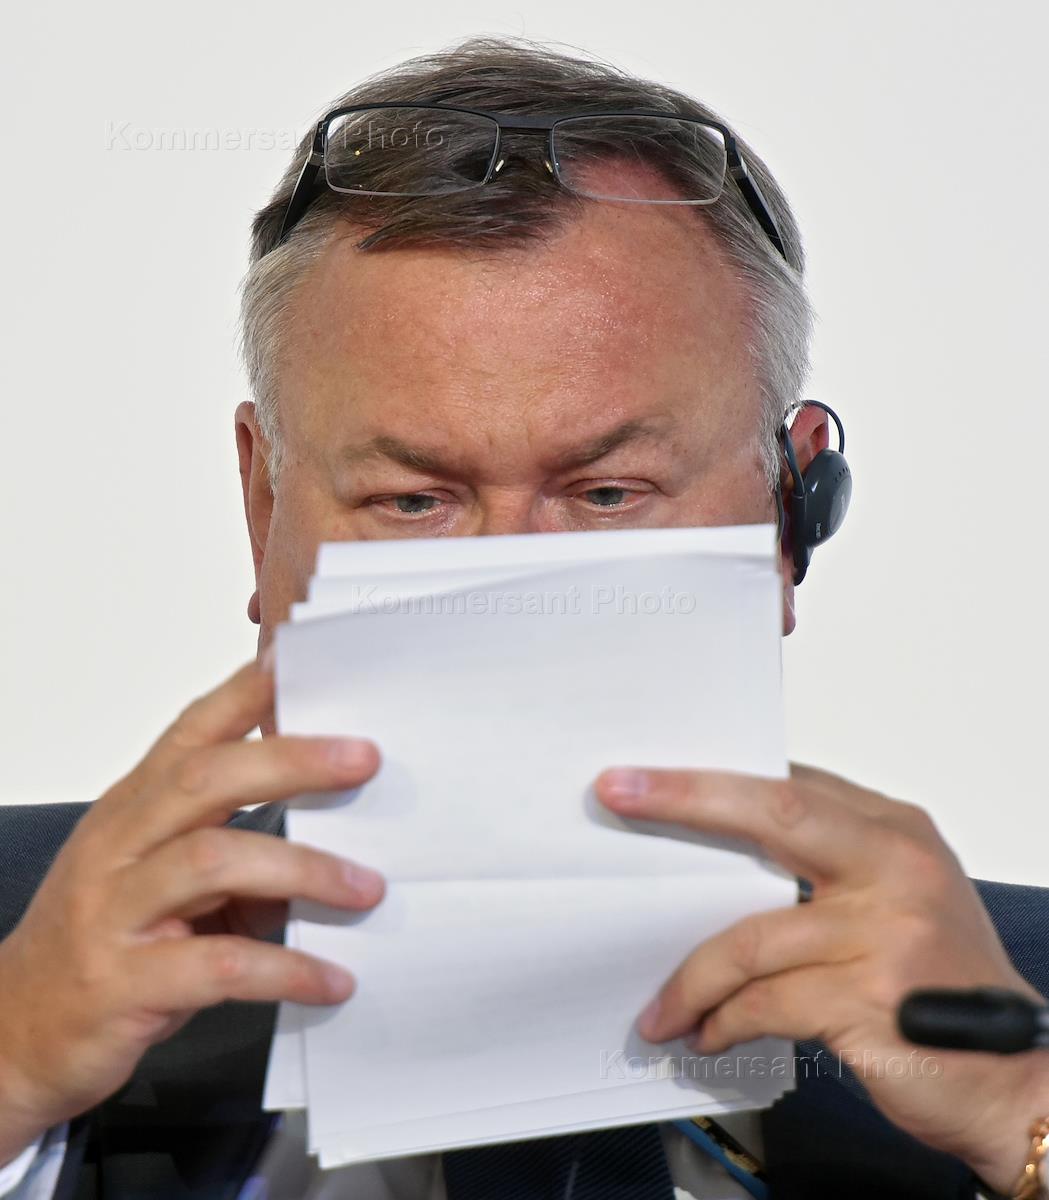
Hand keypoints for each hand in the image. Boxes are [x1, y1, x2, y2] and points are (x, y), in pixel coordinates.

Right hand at [0, 658, 383, 1164]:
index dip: (245, 692)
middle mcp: (118, 846)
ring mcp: (113, 912)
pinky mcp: (124, 983)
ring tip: (366, 888)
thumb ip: (235, 852)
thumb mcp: (162, 882)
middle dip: (291, 761)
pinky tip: (331, 979)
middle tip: (363, 759)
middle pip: (205, 779)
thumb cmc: (103, 942)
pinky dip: (284, 968)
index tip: (299, 659)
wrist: (16, 1035)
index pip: (192, 732)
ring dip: (302, 869)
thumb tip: (333, 842)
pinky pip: (217, 966)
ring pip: (212, 861)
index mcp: (132, 809)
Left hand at [594, 763, 1048, 1192]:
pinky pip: (765, 1002)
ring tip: (662, 1008)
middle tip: (616, 795)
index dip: (711, 778)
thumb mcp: (893, 902)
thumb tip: (714, 857)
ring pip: (750, 937)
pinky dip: (724, 1019)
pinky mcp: (870, 998)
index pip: (790, 782)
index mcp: (895, 831)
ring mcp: (887, 931)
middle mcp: (896, 867)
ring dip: (691, 978)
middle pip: (772, 814)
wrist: (1015, 1081)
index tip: (645, 776)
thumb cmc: (940, 987)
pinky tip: (705, 1033)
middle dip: (683, 799)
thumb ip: (822, 869)